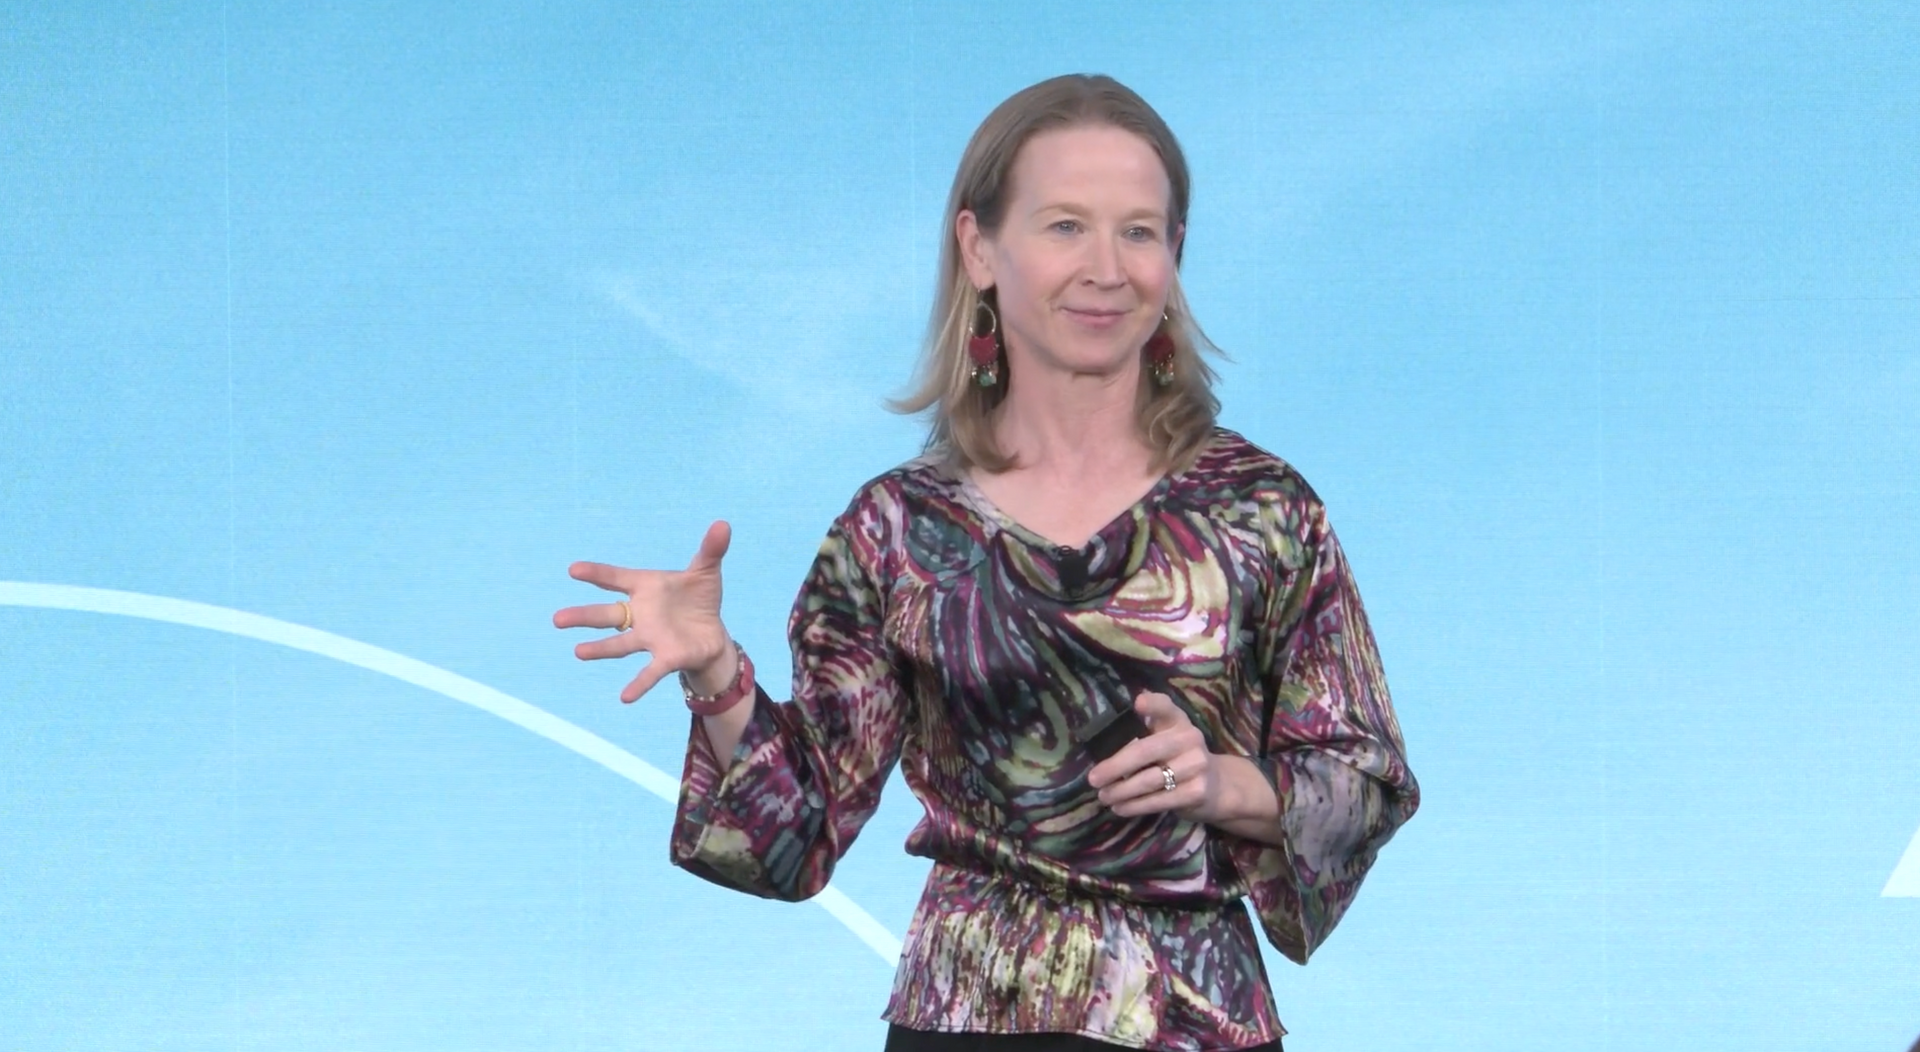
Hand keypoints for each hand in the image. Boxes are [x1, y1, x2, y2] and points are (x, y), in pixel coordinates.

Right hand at [553, 520, 733, 703]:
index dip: (597, 574)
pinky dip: (639, 684)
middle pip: (608, 614)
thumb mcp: (707, 571)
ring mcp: (651, 637)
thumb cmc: (700, 598)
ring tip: (579, 652)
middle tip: (557, 619)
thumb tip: (723, 524)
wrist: (712, 632)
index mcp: (647, 587)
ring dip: (601, 648)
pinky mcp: (666, 657)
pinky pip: (650, 671)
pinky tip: (625, 697)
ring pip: (621, 644)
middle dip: (584, 616)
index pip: (617, 578)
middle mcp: (642, 613)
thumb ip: (712, 549)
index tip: (574, 570)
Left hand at [1087, 691, 1223, 821]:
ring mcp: (1195, 766)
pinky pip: (1158, 801)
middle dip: (1114, 767)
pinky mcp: (1196, 792)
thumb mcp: (1167, 739)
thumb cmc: (1179, 758)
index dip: (1153, 705)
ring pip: (1148, 781)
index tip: (1138, 704)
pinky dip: (1135, 806)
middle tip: (1093, 779)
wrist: (1218, 786)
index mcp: (1177, 721)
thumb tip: (1103, 745)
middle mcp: (1189, 739)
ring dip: (1121, 791)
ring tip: (1103, 796)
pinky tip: (1120, 808)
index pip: (1165, 707)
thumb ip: (1143, 734)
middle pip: (1144, 751)